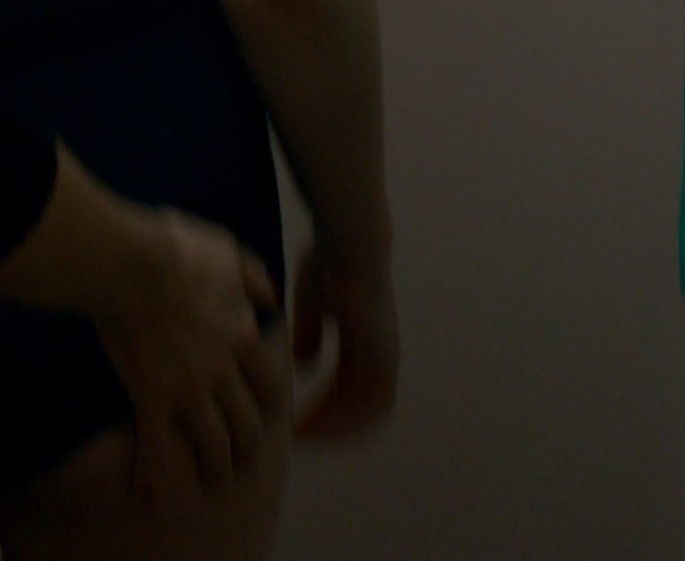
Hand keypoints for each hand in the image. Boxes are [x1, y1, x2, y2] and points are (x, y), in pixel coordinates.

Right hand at [93, 210, 287, 509]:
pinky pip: (156, 446)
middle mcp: (222, 369)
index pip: (271, 383)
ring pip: (215, 442)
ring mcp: (187, 387)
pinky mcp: (150, 396)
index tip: (268, 415)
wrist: (130, 260)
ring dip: (218, 468)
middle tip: (245, 460)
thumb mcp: (227, 251)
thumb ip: (253, 277)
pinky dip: (153, 476)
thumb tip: (271, 297)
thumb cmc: (175, 247)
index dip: (272, 405)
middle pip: (250, 422)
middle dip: (250, 447)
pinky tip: (147, 496)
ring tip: (216, 483)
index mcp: (241, 335)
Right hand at [290, 243, 397, 438]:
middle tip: (298, 438)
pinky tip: (316, 424)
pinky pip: (371, 406)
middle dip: (328, 424)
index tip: (298, 420)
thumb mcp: (313, 305)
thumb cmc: (329, 263)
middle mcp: (380, 355)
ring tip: (304, 438)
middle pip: (358, 406)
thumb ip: (310, 335)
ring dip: (335, 428)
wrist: (349, 245)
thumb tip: (303, 364)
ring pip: (367, 413)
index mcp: (364, 342)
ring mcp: (386, 358)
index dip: (326, 408)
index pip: (347, 388)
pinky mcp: (385, 358)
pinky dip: (345, 421)